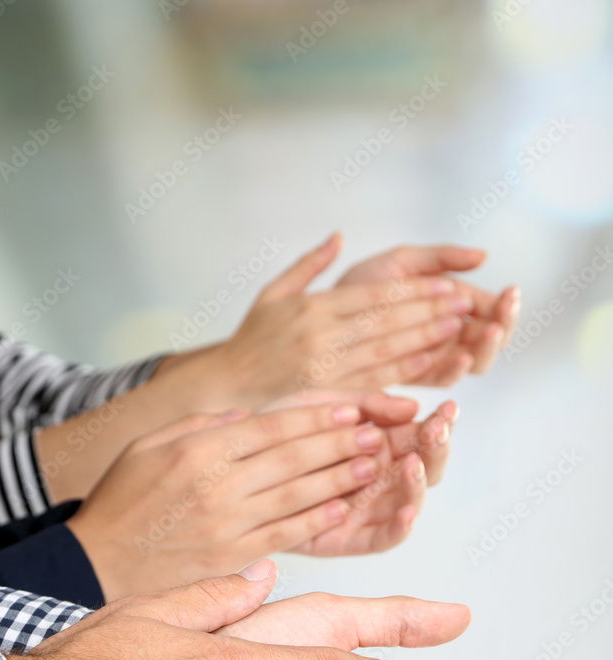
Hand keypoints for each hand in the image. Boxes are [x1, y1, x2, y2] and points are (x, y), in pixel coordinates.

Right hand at [67, 400, 403, 599]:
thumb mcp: (145, 447)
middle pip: (293, 457)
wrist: (96, 563)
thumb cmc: (121, 502)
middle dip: (339, 443)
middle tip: (376, 432)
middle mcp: (217, 485)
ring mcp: (227, 523)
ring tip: (372, 465)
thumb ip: (196, 426)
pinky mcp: (232, 557)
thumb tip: (244, 417)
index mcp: (198, 450)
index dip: (317, 418)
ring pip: (296, 495)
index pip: (271, 427)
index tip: (351, 410)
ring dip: (339, 479)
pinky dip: (316, 521)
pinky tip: (343, 508)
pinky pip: (284, 534)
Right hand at [149, 234, 474, 409]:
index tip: (444, 284)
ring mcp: (324, 368)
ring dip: (425, 337)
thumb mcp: (271, 295)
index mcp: (311, 308)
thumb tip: (337, 237)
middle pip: (385, 321)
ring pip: (385, 350)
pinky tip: (432, 362)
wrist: (223, 389)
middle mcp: (319, 337)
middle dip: (428, 310)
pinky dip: (405, 371)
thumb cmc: (250, 343)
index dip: (412, 290)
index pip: (372, 296)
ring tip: (457, 325)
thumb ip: (307, 266)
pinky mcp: (326, 395)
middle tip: (464, 301)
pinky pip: (374, 381)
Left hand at [263, 388, 456, 554]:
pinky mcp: (348, 539)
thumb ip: (366, 403)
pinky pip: (382, 539)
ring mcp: (366, 510)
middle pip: (424, 469)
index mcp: (379, 444)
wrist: (231, 469)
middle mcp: (379, 479)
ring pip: (409, 503)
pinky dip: (400, 527)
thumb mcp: (321, 405)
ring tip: (414, 463)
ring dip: (419, 485)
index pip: (420, 435)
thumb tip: (413, 405)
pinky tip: (407, 511)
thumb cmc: (276, 432)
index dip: (439, 423)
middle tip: (436, 432)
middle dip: (436, 450)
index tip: (448, 408)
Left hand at [338, 243, 520, 385]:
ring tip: (490, 332)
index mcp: (451, 306)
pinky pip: (439, 379)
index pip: (491, 311)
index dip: (505, 304)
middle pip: (489, 340)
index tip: (512, 292)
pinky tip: (462, 356)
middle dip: (502, 326)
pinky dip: (454, 368)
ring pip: (473, 363)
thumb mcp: (403, 262)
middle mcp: (447, 336)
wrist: (321, 312)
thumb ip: (441, 258)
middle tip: (503, 315)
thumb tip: (484, 256)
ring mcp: (432, 359)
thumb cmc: (360, 285)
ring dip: (485, 348)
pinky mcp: (411, 379)